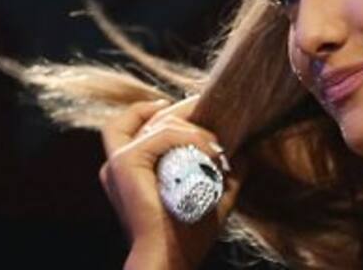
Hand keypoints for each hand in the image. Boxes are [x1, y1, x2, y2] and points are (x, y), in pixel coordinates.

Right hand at [99, 95, 245, 268]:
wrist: (171, 257)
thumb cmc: (189, 232)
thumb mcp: (213, 194)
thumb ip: (225, 172)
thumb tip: (245, 151)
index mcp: (129, 169)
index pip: (137, 122)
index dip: (163, 109)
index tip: (196, 108)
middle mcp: (117, 162)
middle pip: (146, 116)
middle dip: (184, 111)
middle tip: (216, 114)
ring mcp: (117, 162)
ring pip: (157, 122)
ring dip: (195, 129)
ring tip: (219, 149)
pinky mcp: (124, 163)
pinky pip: (161, 134)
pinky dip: (190, 137)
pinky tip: (211, 152)